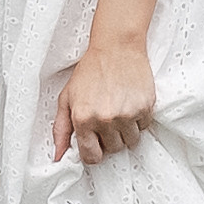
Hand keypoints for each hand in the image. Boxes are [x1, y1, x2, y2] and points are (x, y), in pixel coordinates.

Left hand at [52, 35, 156, 164]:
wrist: (116, 47)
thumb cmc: (91, 70)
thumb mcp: (67, 98)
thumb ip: (61, 129)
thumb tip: (58, 155)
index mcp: (83, 119)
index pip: (91, 156)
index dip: (93, 151)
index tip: (95, 142)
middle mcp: (105, 119)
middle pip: (113, 149)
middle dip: (109, 138)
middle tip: (107, 118)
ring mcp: (127, 114)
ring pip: (131, 141)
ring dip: (125, 131)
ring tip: (119, 111)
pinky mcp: (145, 107)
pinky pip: (144, 127)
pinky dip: (138, 119)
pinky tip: (130, 103)